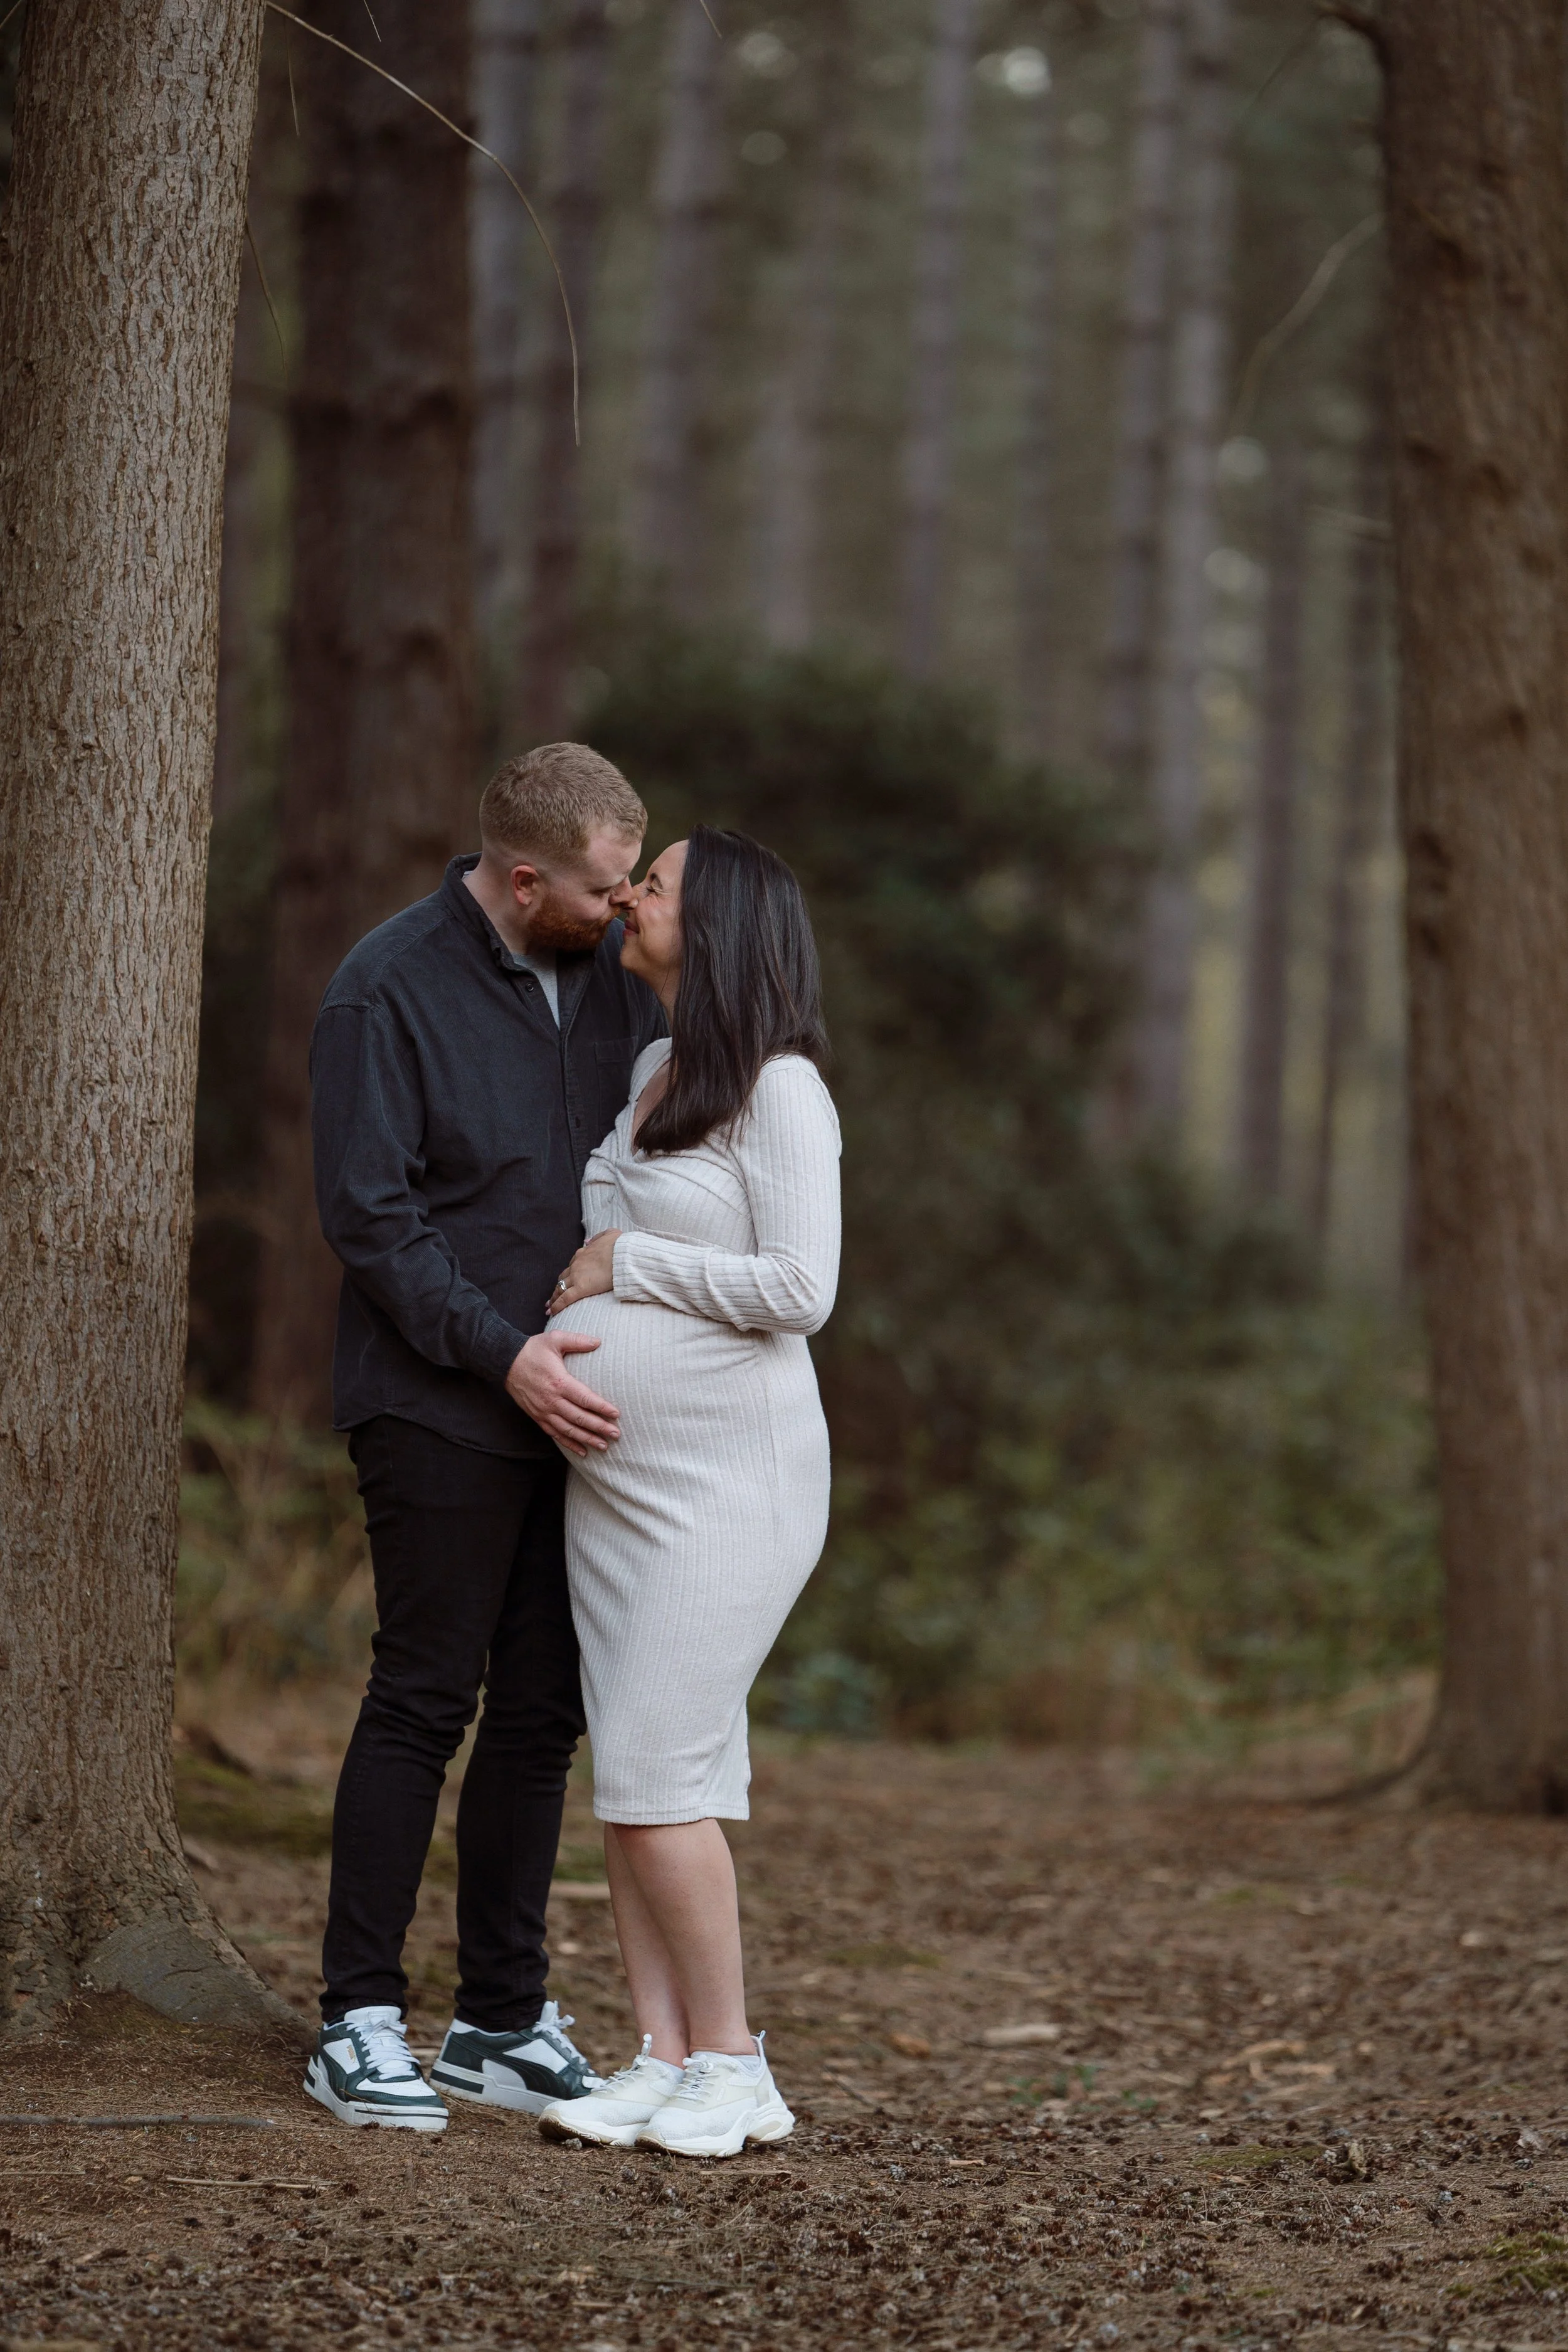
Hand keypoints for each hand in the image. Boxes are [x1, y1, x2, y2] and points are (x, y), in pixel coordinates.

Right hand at [505, 1330, 618, 1457]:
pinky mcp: (537, 1417)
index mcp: (559, 1382)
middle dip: (599, 1428)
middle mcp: (551, 1400)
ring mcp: (544, 1411)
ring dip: (587, 1439)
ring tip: (604, 1446)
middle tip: (616, 1434)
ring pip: (568, 1430)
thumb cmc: (532, 1350)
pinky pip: (555, 1434)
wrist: (505, 1361)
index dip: (602, 1408)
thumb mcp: (554, 1339)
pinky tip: (583, 1451)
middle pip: (579, 1418)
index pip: (585, 1399)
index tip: (616, 1414)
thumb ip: (577, 1340)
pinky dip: (569, 1444)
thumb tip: (598, 1341)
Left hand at [546, 1229, 620, 1315]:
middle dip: (558, 1286)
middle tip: (553, 1295)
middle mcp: (576, 1265)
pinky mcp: (581, 1288)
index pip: (572, 1266)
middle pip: (563, 1278)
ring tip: (549, 1306)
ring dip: (554, 1297)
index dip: (568, 1274)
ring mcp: (577, 1276)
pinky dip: (557, 1306)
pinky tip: (552, 1312)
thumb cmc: (620, 1246)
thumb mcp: (610, 1235)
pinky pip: (565, 1298)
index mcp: (583, 1253)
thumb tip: (588, 1241)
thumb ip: (598, 1237)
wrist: (623, 1255)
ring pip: (560, 1288)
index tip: (566, 1280)